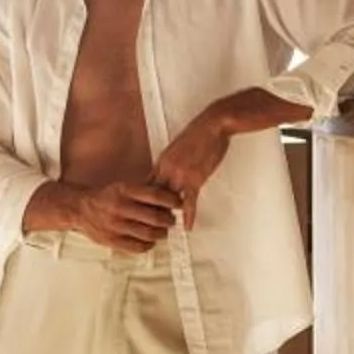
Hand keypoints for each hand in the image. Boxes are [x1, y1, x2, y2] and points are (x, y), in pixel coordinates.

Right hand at [51, 179, 182, 253]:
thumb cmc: (105, 196)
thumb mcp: (122, 186)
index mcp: (124, 191)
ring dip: (161, 234)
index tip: (180, 203)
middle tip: (173, 220)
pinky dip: (148, 245)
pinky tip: (151, 241)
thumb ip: (143, 191)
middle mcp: (120, 207)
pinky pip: (136, 246)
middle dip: (169, 220)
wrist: (79, 208)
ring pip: (148, 233)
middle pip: (154, 217)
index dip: (172, 201)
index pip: (155, 195)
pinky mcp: (111, 240)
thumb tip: (169, 196)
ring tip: (164, 231)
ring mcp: (115, 225)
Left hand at [149, 111, 235, 228]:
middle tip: (148, 225)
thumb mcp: (178, 146)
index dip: (143, 200)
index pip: (147, 184)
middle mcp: (166, 170)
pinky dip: (188, 215)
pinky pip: (189, 202)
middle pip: (153, 196)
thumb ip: (172, 159)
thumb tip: (170, 167)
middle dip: (151, 211)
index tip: (141, 210)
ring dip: (167, 215)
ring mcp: (180, 175)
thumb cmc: (199, 132)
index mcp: (162, 161)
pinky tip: (187, 226)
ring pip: (168, 201)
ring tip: (165, 229)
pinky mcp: (195, 179)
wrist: (213, 124)